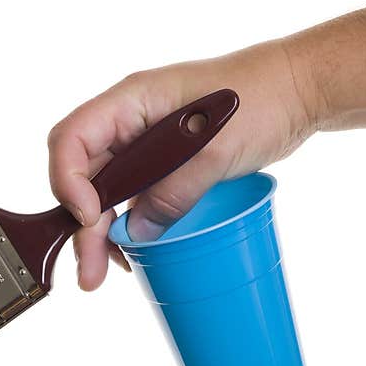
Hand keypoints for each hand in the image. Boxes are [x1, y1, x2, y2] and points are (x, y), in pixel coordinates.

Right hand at [47, 40, 318, 289]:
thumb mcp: (218, 149)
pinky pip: (133, 197)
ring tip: (105, 272)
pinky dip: (128, 226)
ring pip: (106, 192)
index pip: (73, 139)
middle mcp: (130, 124)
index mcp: (132, 102)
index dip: (69, 181)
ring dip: (100, 232)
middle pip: (84, 175)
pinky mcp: (164, 166)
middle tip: (90, 273)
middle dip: (83, 225)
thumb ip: (176, 191)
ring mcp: (146, 146)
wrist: (296, 92)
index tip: (92, 217)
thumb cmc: (261, 99)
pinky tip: (132, 253)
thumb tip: (138, 234)